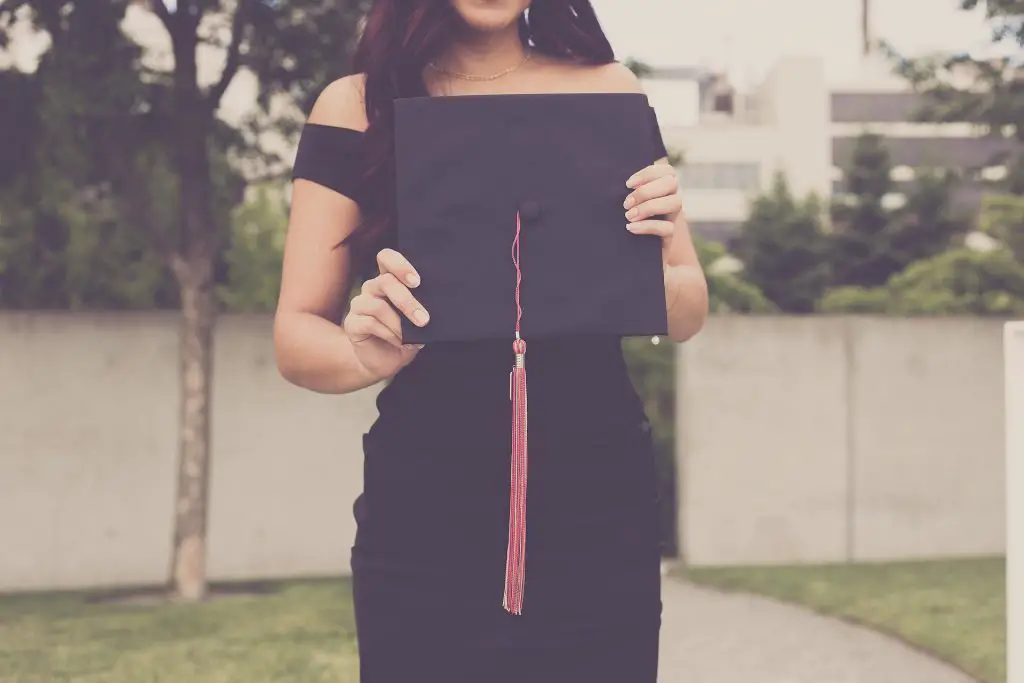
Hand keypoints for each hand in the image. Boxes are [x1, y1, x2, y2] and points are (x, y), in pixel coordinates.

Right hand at [343, 248, 429, 381]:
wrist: (386, 362)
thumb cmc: (405, 336)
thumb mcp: (417, 320)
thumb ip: (421, 307)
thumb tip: (437, 304)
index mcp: (388, 280)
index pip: (386, 258)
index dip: (400, 265)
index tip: (417, 282)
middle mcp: (371, 288)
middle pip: (385, 281)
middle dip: (407, 301)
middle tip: (423, 319)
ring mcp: (359, 305)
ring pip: (378, 305)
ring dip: (399, 323)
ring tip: (413, 337)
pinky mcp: (352, 324)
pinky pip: (370, 323)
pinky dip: (390, 334)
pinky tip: (401, 343)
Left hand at [624, 163, 682, 251]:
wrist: (629, 256)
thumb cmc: (624, 222)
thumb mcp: (626, 204)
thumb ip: (628, 191)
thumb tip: (615, 180)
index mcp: (663, 187)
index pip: (666, 171)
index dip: (648, 174)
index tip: (628, 184)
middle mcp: (671, 199)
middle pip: (671, 183)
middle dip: (646, 191)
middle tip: (626, 203)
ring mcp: (673, 217)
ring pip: (675, 202)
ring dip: (649, 207)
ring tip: (628, 216)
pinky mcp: (670, 236)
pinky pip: (668, 227)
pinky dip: (648, 226)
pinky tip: (631, 228)